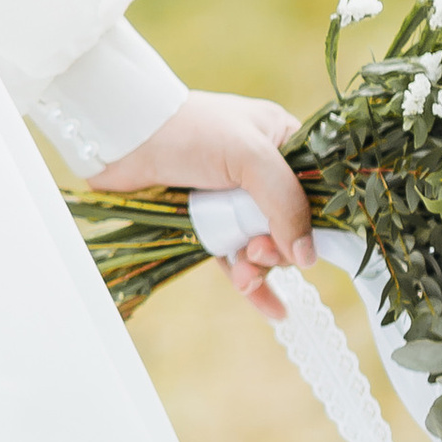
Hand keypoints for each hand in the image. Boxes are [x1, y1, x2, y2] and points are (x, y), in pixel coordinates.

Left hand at [97, 87, 314, 321]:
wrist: (123, 136)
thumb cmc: (190, 132)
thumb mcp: (250, 155)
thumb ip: (285, 203)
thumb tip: (307, 257)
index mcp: (282, 142)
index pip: (318, 189)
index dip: (315, 221)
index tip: (306, 244)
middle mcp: (262, 171)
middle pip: (291, 225)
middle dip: (279, 248)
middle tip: (258, 250)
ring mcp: (232, 198)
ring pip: (263, 245)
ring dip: (261, 267)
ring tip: (245, 273)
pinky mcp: (205, 220)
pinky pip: (236, 257)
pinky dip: (253, 282)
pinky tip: (272, 309)